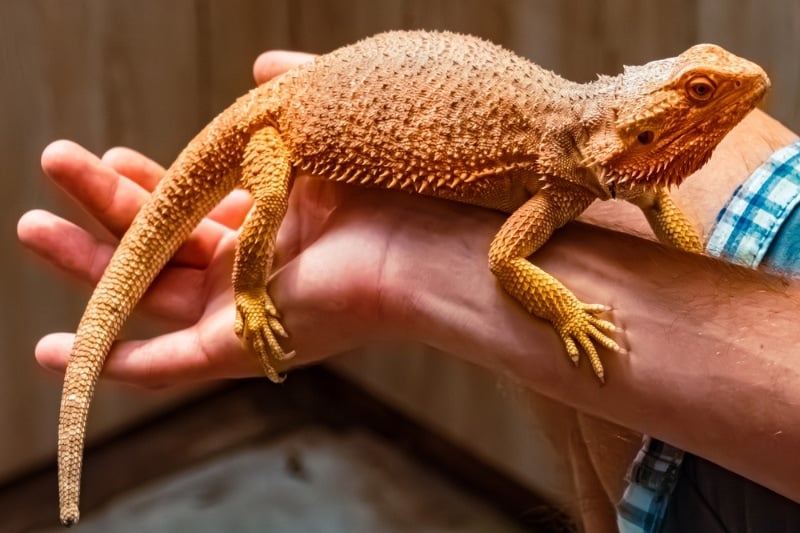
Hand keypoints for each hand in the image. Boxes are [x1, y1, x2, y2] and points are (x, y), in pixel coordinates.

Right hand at [16, 51, 404, 386]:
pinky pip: (165, 365)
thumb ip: (289, 93)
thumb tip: (259, 64)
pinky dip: (109, 361)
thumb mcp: (321, 123)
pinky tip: (54, 352)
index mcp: (276, 220)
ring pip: (148, 292)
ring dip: (86, 262)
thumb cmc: (389, 183)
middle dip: (105, 203)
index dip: (151, 177)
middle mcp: (257, 267)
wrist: (426, 241)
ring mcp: (246, 309)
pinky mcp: (241, 345)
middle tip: (56, 161)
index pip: (196, 203)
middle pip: (161, 241)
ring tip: (32, 223)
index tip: (114, 151)